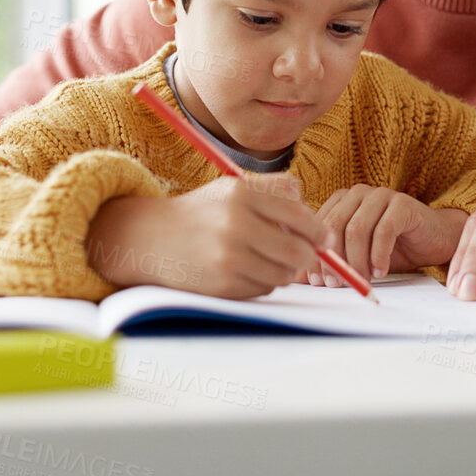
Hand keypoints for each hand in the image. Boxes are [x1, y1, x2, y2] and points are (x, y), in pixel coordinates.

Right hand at [86, 173, 328, 298]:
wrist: (152, 238)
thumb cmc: (201, 212)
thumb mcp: (232, 187)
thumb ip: (274, 188)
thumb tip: (310, 206)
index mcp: (242, 195)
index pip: (299, 216)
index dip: (318, 230)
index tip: (323, 238)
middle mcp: (236, 225)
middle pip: (299, 251)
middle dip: (309, 256)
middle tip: (306, 255)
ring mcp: (229, 257)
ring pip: (284, 274)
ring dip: (285, 270)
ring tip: (268, 259)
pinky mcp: (224, 284)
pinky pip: (264, 288)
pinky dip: (263, 282)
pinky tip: (246, 269)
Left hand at [303, 184, 466, 285]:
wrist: (433, 240)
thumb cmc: (392, 249)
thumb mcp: (356, 259)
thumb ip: (330, 264)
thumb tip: (297, 278)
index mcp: (340, 202)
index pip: (317, 226)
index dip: (315, 255)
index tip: (317, 282)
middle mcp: (357, 194)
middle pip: (333, 225)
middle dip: (333, 259)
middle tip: (337, 284)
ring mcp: (380, 195)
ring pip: (356, 229)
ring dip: (357, 260)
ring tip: (361, 281)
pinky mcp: (402, 204)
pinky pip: (384, 230)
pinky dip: (379, 255)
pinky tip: (380, 271)